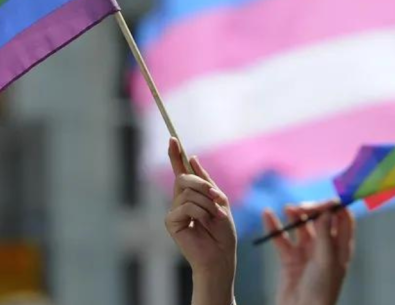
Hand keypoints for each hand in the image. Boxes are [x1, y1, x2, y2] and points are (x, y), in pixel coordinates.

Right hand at [165, 138, 236, 304]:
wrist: (221, 257)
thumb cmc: (223, 233)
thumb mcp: (220, 201)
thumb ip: (206, 182)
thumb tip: (192, 158)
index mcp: (192, 195)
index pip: (181, 171)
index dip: (175, 154)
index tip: (172, 138)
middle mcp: (180, 201)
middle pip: (184, 178)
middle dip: (203, 185)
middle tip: (217, 198)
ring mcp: (174, 211)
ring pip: (188, 192)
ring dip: (207, 203)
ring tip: (215, 218)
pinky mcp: (171, 222)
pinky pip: (187, 206)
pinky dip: (201, 213)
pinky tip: (205, 224)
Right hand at [263, 201, 354, 304]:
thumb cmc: (321, 290)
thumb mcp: (326, 260)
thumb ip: (325, 234)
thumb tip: (327, 210)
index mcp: (340, 248)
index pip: (343, 219)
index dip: (335, 208)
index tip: (324, 201)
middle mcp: (325, 248)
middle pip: (320, 220)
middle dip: (311, 210)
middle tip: (301, 208)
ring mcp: (306, 252)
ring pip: (300, 227)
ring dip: (295, 215)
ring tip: (288, 209)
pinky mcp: (289, 258)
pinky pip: (281, 238)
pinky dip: (274, 226)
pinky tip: (267, 215)